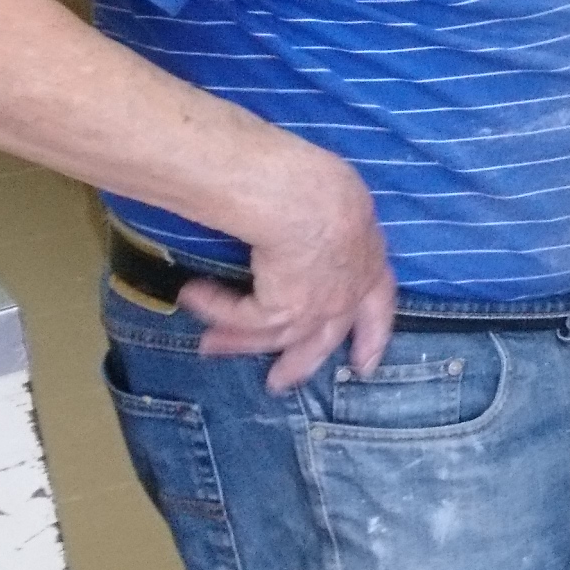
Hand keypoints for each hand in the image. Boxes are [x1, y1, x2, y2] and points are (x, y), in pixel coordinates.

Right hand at [180, 148, 398, 391]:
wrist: (309, 200)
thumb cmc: (325, 187)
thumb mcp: (343, 203)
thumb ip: (334, 228)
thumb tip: (309, 230)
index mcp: (371, 265)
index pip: (378, 308)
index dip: (372, 337)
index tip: (366, 365)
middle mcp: (347, 296)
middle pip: (324, 340)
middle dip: (301, 363)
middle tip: (279, 382)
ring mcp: (317, 310)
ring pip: (276, 337)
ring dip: (238, 341)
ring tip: (210, 344)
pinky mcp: (284, 313)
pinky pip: (244, 319)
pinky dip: (216, 307)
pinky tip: (192, 294)